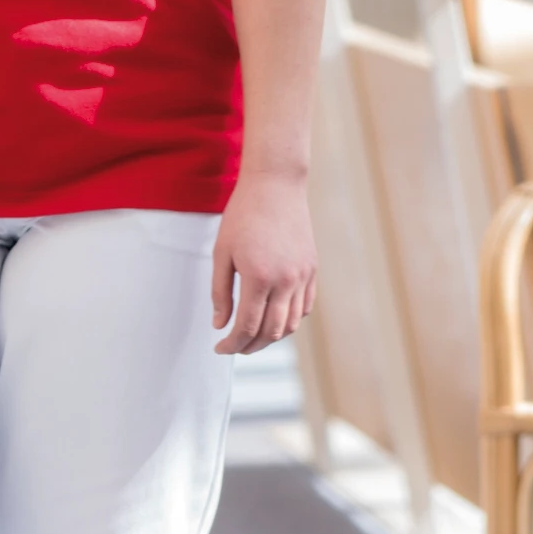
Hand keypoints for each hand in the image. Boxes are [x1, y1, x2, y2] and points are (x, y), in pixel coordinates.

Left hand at [210, 168, 315, 354]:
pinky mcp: (312, 270)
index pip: (248, 326)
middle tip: (234, 346)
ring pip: (291, 324)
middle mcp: (286, 281)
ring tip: (252, 336)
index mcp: (259, 277)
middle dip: (251, 346)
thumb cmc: (243, 215)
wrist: (275, 185)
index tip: (220, 348)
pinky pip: (304, 307)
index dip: (232, 344)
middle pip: (272, 332)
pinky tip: (273, 317)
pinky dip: (289, 319)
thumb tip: (220, 324)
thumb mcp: (222, 253)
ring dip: (271, 336)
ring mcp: (303, 276)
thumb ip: (221, 293)